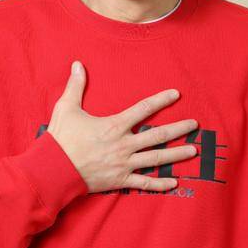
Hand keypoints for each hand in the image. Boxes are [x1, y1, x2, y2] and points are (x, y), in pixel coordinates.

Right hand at [46, 61, 199, 193]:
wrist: (53, 170)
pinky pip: (144, 183)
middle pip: (158, 136)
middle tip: (195, 126)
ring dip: (176, 155)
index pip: (143, 109)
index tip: (176, 94)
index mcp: (114, 126)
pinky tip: (174, 182)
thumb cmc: (60, 138)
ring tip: (193, 151)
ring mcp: (123, 164)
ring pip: (156, 159)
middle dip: (178, 130)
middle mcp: (123, 145)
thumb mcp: (66, 108)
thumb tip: (77, 64)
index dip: (161, 100)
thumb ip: (76, 86)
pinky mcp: (120, 180)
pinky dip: (160, 183)